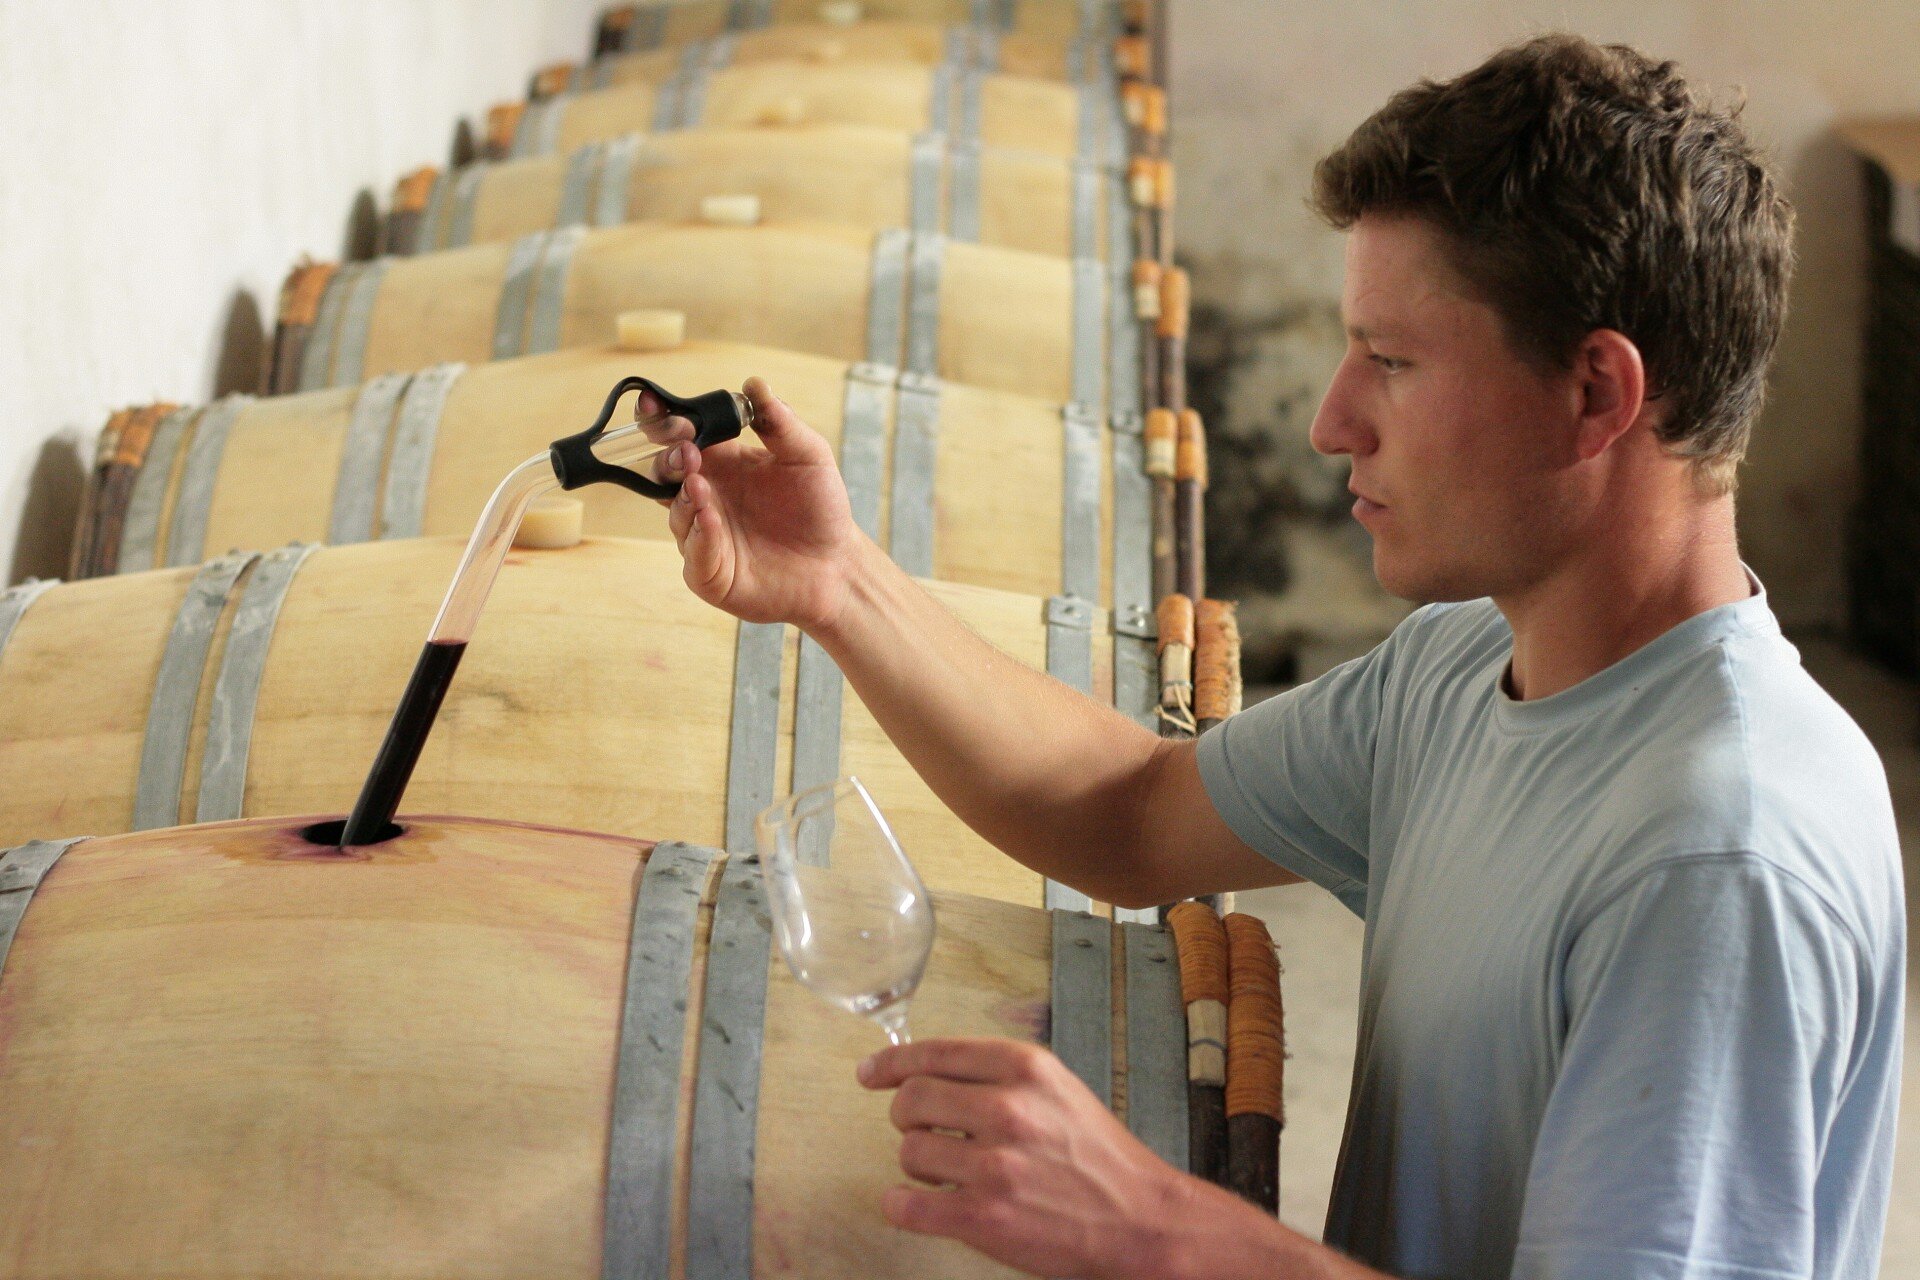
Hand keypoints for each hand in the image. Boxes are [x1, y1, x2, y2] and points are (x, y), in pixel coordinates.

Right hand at [641, 376, 864, 630]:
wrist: (836, 563)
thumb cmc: (819, 507)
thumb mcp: (808, 456)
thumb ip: (780, 422)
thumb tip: (754, 383)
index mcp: (721, 462)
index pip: (680, 436)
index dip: (663, 420)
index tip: (655, 404)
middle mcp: (706, 495)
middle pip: (664, 472)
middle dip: (668, 458)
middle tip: (686, 449)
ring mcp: (703, 534)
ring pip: (675, 512)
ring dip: (683, 496)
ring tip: (700, 485)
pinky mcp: (710, 571)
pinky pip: (694, 554)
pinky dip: (699, 535)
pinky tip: (710, 518)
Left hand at [858, 1037, 1199, 1279]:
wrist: (1140, 1220)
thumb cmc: (1099, 1157)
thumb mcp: (1057, 1089)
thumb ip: (999, 1075)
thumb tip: (930, 1071)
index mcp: (1025, 1069)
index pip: (935, 1052)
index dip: (892, 1063)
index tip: (871, 1072)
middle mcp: (1008, 1109)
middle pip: (911, 1098)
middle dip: (907, 1116)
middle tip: (920, 1130)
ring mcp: (995, 1165)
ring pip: (908, 1151)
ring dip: (916, 1164)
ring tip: (945, 1173)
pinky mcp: (984, 1217)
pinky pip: (906, 1206)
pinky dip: (901, 1205)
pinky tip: (916, 1204)